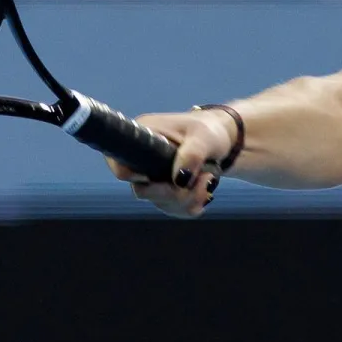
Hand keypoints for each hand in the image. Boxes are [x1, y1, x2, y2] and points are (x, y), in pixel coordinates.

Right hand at [104, 109, 235, 217]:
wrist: (224, 142)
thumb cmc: (210, 132)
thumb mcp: (204, 137)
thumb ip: (192, 154)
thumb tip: (179, 180)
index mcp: (143, 136)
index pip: (118, 161)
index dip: (130, 175)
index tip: (154, 176)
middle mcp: (142, 159)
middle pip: (141, 190)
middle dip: (174, 192)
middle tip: (204, 178)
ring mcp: (152, 178)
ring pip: (159, 202)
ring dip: (188, 199)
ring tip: (208, 179)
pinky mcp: (164, 192)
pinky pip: (172, 209)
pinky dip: (190, 206)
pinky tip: (205, 191)